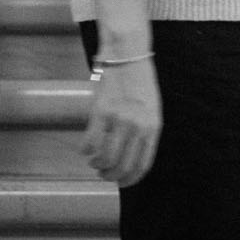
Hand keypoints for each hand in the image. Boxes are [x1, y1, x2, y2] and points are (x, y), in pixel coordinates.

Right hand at [83, 57, 160, 188]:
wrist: (128, 55)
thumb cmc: (140, 84)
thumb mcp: (151, 109)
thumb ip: (144, 133)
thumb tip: (130, 162)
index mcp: (153, 127)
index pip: (142, 165)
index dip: (130, 180)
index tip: (121, 184)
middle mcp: (137, 125)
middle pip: (122, 167)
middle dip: (111, 176)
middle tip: (104, 174)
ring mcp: (119, 119)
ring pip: (104, 159)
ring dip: (97, 165)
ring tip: (95, 162)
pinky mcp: (101, 111)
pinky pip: (89, 143)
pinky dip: (86, 151)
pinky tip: (87, 148)